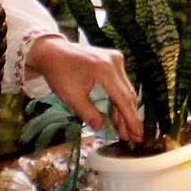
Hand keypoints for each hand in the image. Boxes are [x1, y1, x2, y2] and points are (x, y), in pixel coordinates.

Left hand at [27, 35, 142, 142]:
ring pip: (125, 90)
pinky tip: (117, 116)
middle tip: (133, 138)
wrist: (52, 51)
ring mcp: (115, 59)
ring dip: (124, 111)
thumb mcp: (70, 96)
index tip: (138, 135)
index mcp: (105, 70)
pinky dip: (118, 100)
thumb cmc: (59, 73)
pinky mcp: (113, 60)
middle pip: (127, 94)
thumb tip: (101, 128)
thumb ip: (87, 112)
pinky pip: (120, 84)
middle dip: (130, 118)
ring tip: (125, 131)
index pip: (123, 98)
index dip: (131, 119)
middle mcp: (115, 62)